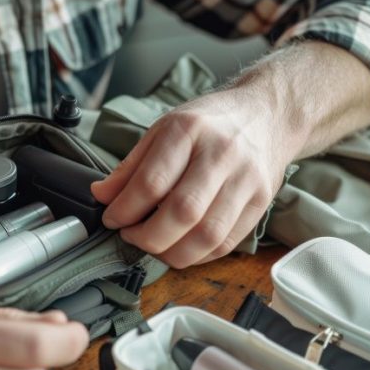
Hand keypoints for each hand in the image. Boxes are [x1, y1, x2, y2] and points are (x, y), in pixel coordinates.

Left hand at [91, 86, 294, 268]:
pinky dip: (198, 255)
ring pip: (208, 234)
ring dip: (173, 253)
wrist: (267, 113)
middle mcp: (221, 154)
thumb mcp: (164, 128)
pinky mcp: (261, 202)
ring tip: (155, 246)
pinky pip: (227, 243)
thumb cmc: (209, 122)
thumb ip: (132, 165)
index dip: (125, 209)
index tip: (112, 219)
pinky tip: (181, 248)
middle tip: (131, 236)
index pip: (152, 182)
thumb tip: (102, 195)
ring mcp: (246, 179)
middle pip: (183, 211)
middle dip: (148, 237)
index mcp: (189, 130)